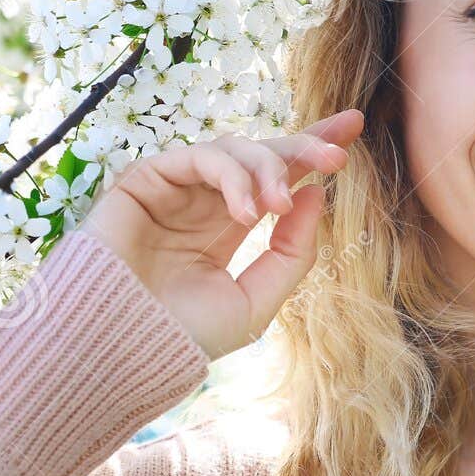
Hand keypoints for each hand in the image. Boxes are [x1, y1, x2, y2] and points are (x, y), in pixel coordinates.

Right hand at [80, 109, 364, 359]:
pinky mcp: (144, 181)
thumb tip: (317, 194)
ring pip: (236, 150)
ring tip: (279, 205)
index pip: (278, 177)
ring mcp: (175, 189)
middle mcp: (204, 201)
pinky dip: (231, 177)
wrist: (121, 348)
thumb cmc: (182, 333)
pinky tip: (246, 211)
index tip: (353, 127)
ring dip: (268, 170)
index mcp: (229, 225)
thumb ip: (292, 251)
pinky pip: (199, 159)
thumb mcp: (257, 299)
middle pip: (263, 152)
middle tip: (337, 156)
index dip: (312, 148)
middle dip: (304, 144)